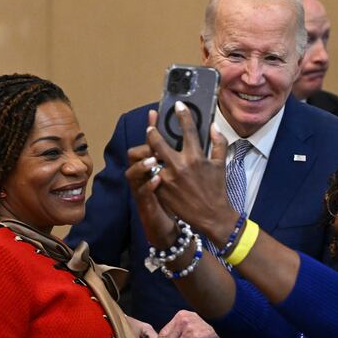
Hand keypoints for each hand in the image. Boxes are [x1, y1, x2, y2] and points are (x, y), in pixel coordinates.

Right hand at [125, 125, 178, 247]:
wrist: (176, 224)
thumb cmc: (180, 198)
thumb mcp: (179, 175)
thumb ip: (185, 156)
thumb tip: (204, 132)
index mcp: (155, 165)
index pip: (151, 144)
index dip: (152, 127)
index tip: (156, 113)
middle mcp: (145, 175)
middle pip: (136, 154)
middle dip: (144, 145)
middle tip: (152, 136)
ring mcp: (143, 189)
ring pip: (133, 172)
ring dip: (143, 164)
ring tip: (154, 160)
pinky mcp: (146, 203)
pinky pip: (144, 192)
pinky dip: (149, 185)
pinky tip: (158, 179)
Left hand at [146, 103, 238, 240]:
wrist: (211, 216)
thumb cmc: (217, 189)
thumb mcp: (221, 165)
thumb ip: (219, 143)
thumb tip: (214, 126)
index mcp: (195, 157)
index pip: (188, 130)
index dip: (183, 115)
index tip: (178, 105)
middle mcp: (179, 166)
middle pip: (157, 142)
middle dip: (152, 131)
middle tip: (151, 127)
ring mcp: (167, 178)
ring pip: (150, 157)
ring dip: (148, 150)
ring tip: (148, 145)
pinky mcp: (161, 189)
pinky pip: (152, 173)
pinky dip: (151, 167)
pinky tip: (151, 164)